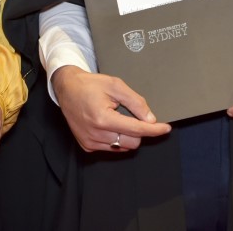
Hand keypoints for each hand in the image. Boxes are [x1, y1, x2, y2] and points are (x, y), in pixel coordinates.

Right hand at [52, 65, 170, 152]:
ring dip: (126, 135)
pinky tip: (108, 124)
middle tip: (133, 116)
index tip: (165, 128)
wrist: (67, 89)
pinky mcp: (87, 146)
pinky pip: (111, 148)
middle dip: (138, 131)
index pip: (136, 130)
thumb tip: (150, 119)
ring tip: (116, 117)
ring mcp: (90, 142)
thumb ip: (135, 102)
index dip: (153, 129)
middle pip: (132, 142)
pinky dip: (115, 138)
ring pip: (122, 147)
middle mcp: (95, 134)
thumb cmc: (90, 85)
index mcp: (103, 118)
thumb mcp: (115, 85)